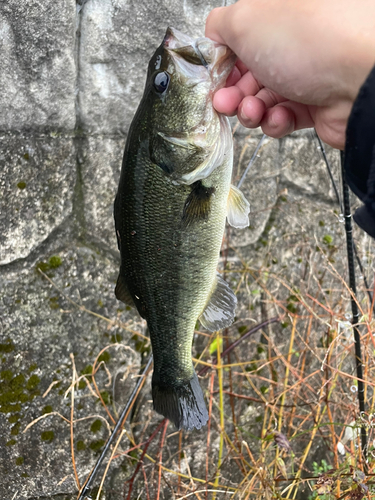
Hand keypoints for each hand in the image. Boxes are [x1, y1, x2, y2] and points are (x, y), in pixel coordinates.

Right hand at [206, 0, 374, 148]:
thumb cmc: (308, 42)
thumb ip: (220, 24)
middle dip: (231, 92)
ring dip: (250, 110)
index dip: (222, 62)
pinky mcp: (314, 105)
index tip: (214, 77)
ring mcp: (304, 75)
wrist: (359, 80)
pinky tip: (280, 118)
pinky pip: (283, 118)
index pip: (238, 40)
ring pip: (262, 99)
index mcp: (276, 16)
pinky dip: (276, 122)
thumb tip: (212, 36)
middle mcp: (291, 43)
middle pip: (247, 73)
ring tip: (253, 112)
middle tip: (224, 102)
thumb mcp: (247, 18)